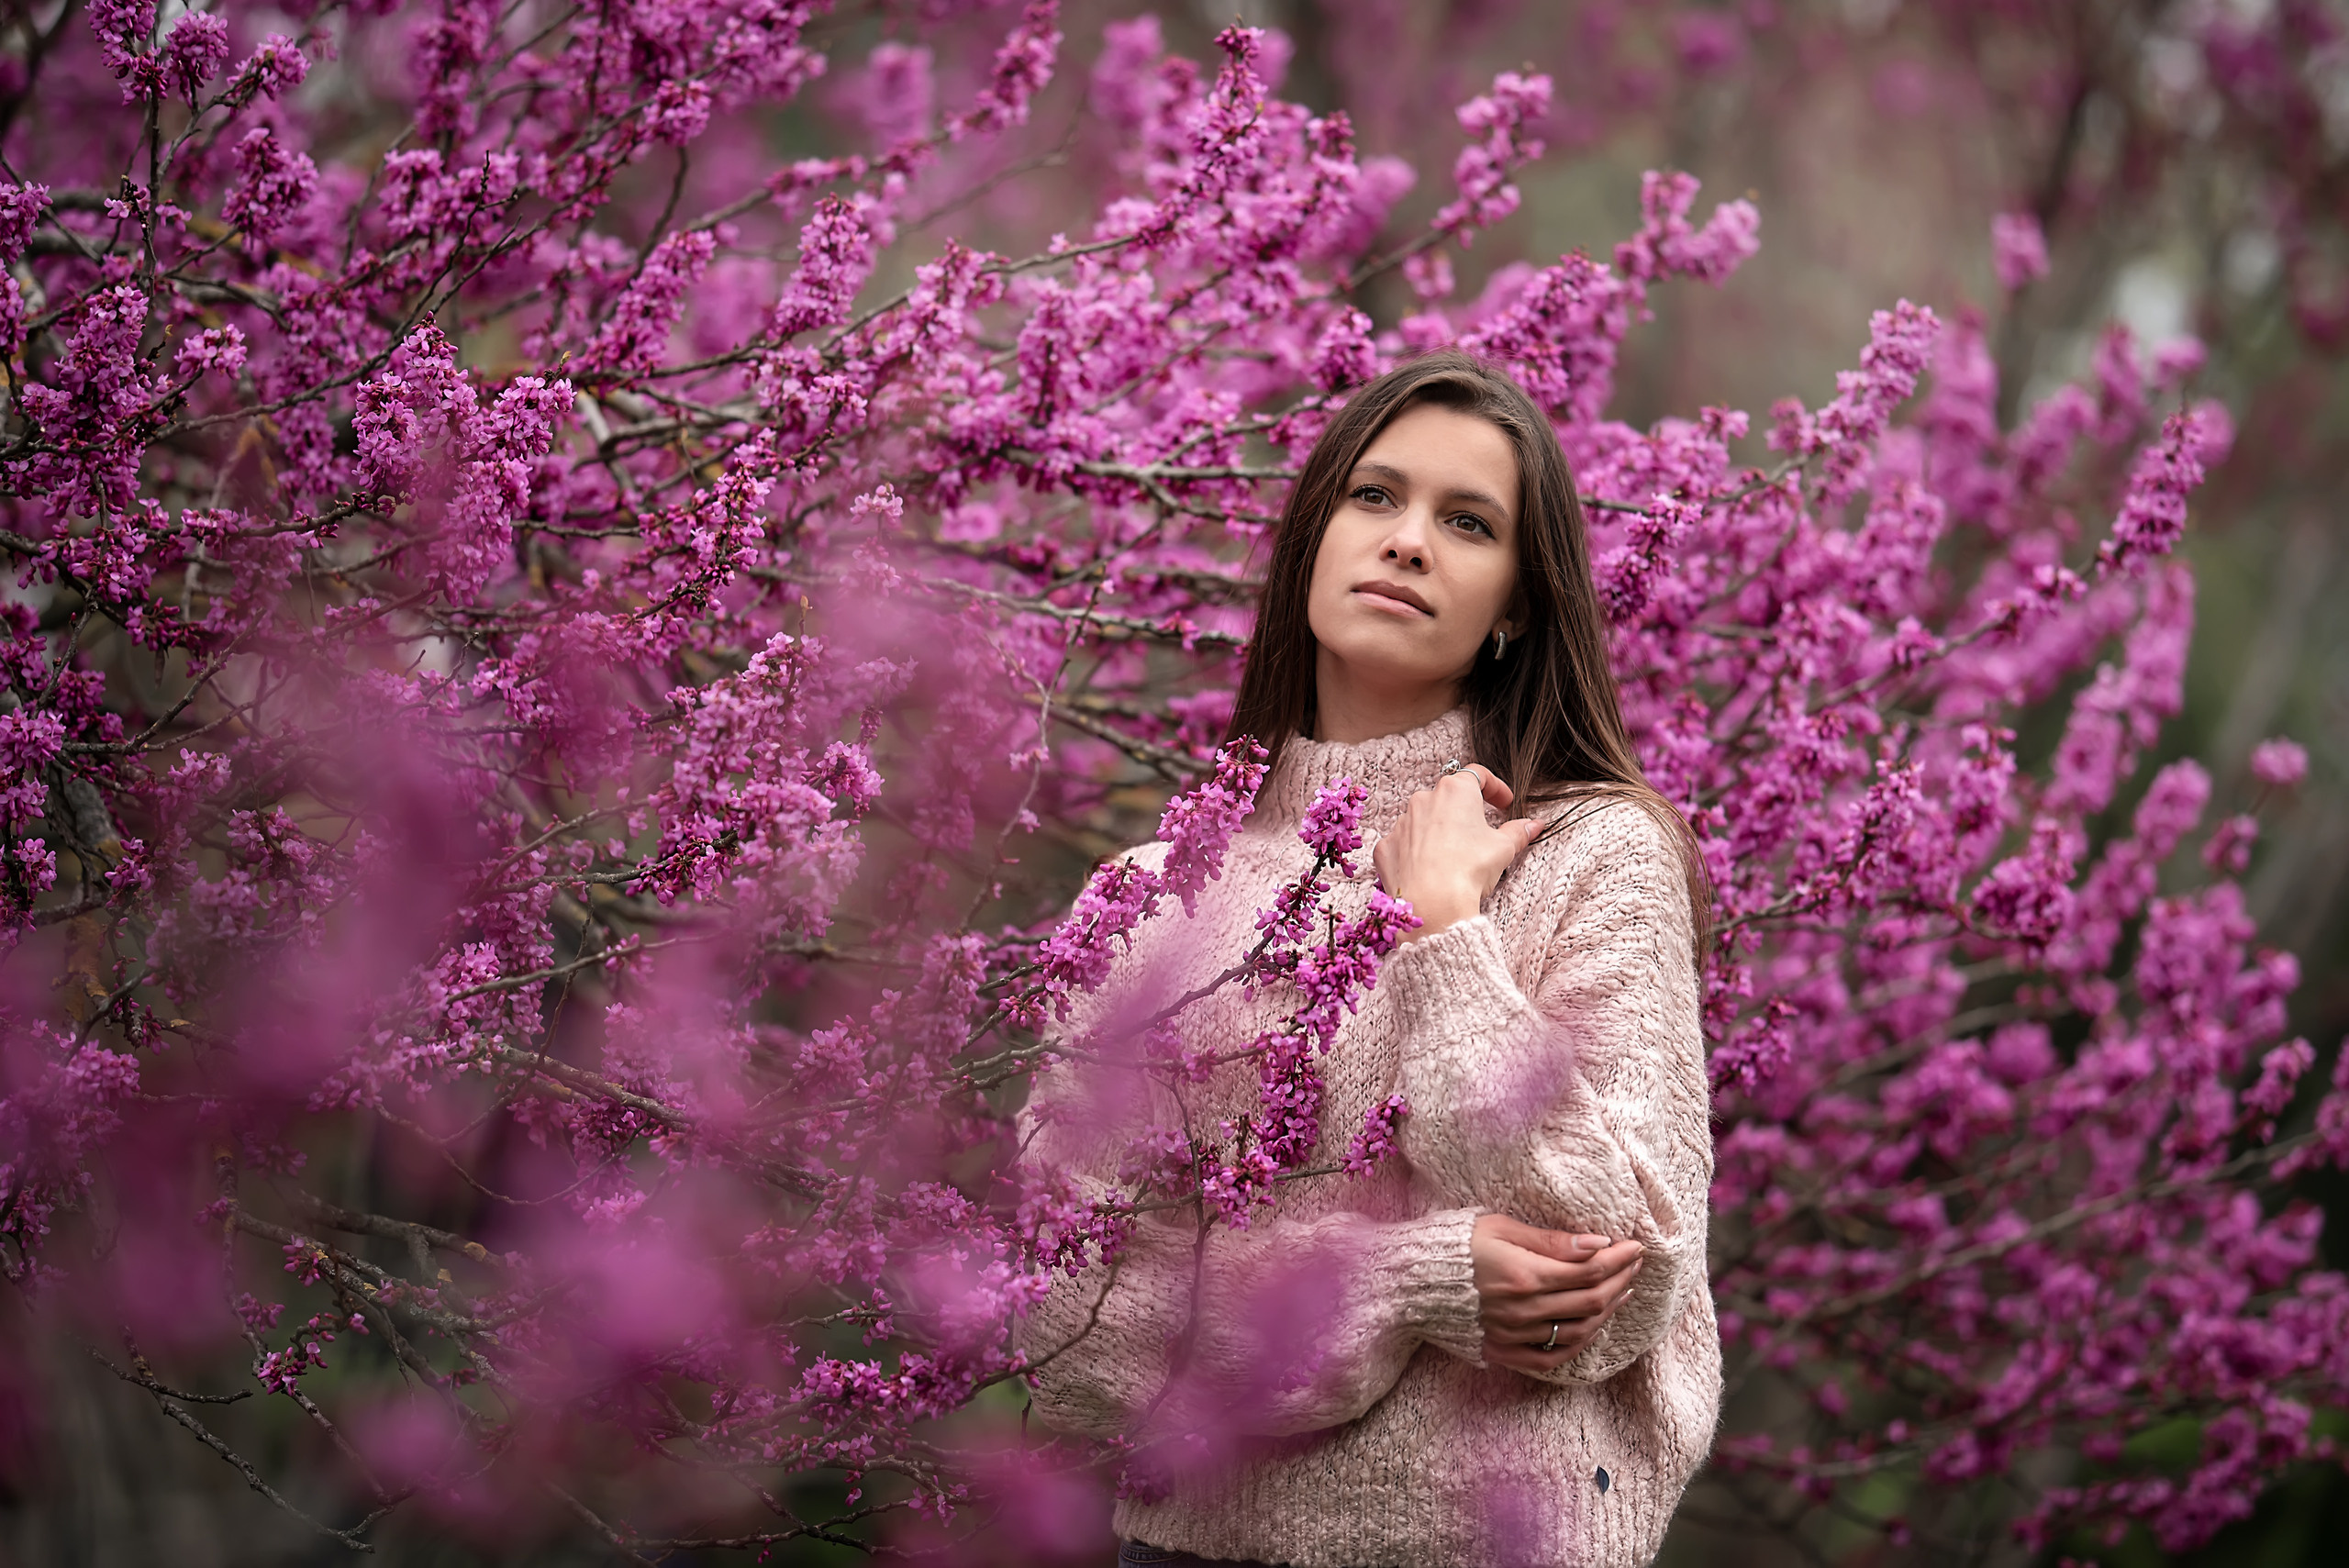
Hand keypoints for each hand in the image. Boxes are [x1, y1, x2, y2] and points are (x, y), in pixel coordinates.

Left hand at [1373, 763, 1542, 938]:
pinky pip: (1404, 842)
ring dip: (1440, 830)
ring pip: (1424, 818)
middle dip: (1465, 811)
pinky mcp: (1387, 846)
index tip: (1505, 803)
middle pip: (1448, 797)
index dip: (1495, 787)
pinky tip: (1430, 869)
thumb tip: (1534, 825)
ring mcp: (1401, 822)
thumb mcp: (1504, 848)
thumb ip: (1519, 831)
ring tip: (1455, 855)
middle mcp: (1424, 799)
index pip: (1477, 775)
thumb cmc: (1469, 869)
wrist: (1432, 903)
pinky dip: (1417, 851)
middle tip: (1481, 832)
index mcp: (1456, 791)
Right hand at [1470, 1213, 1643, 1374]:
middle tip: (1634, 1264)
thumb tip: (1597, 1244)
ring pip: (1579, 1330)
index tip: (1635, 1246)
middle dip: (1620, 1280)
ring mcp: (1515, 1335)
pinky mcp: (1504, 1352)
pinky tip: (1592, 1328)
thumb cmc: (1458, 1245)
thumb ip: (1550, 1241)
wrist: (1415, 1280)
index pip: (1589, 1270)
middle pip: (1591, 1300)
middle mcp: (1524, 1310)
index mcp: (1524, 1275)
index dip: (1619, 1258)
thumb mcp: (1501, 1228)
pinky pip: (1552, 1358)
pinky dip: (1579, 1345)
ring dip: (1607, 1311)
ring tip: (1622, 1292)